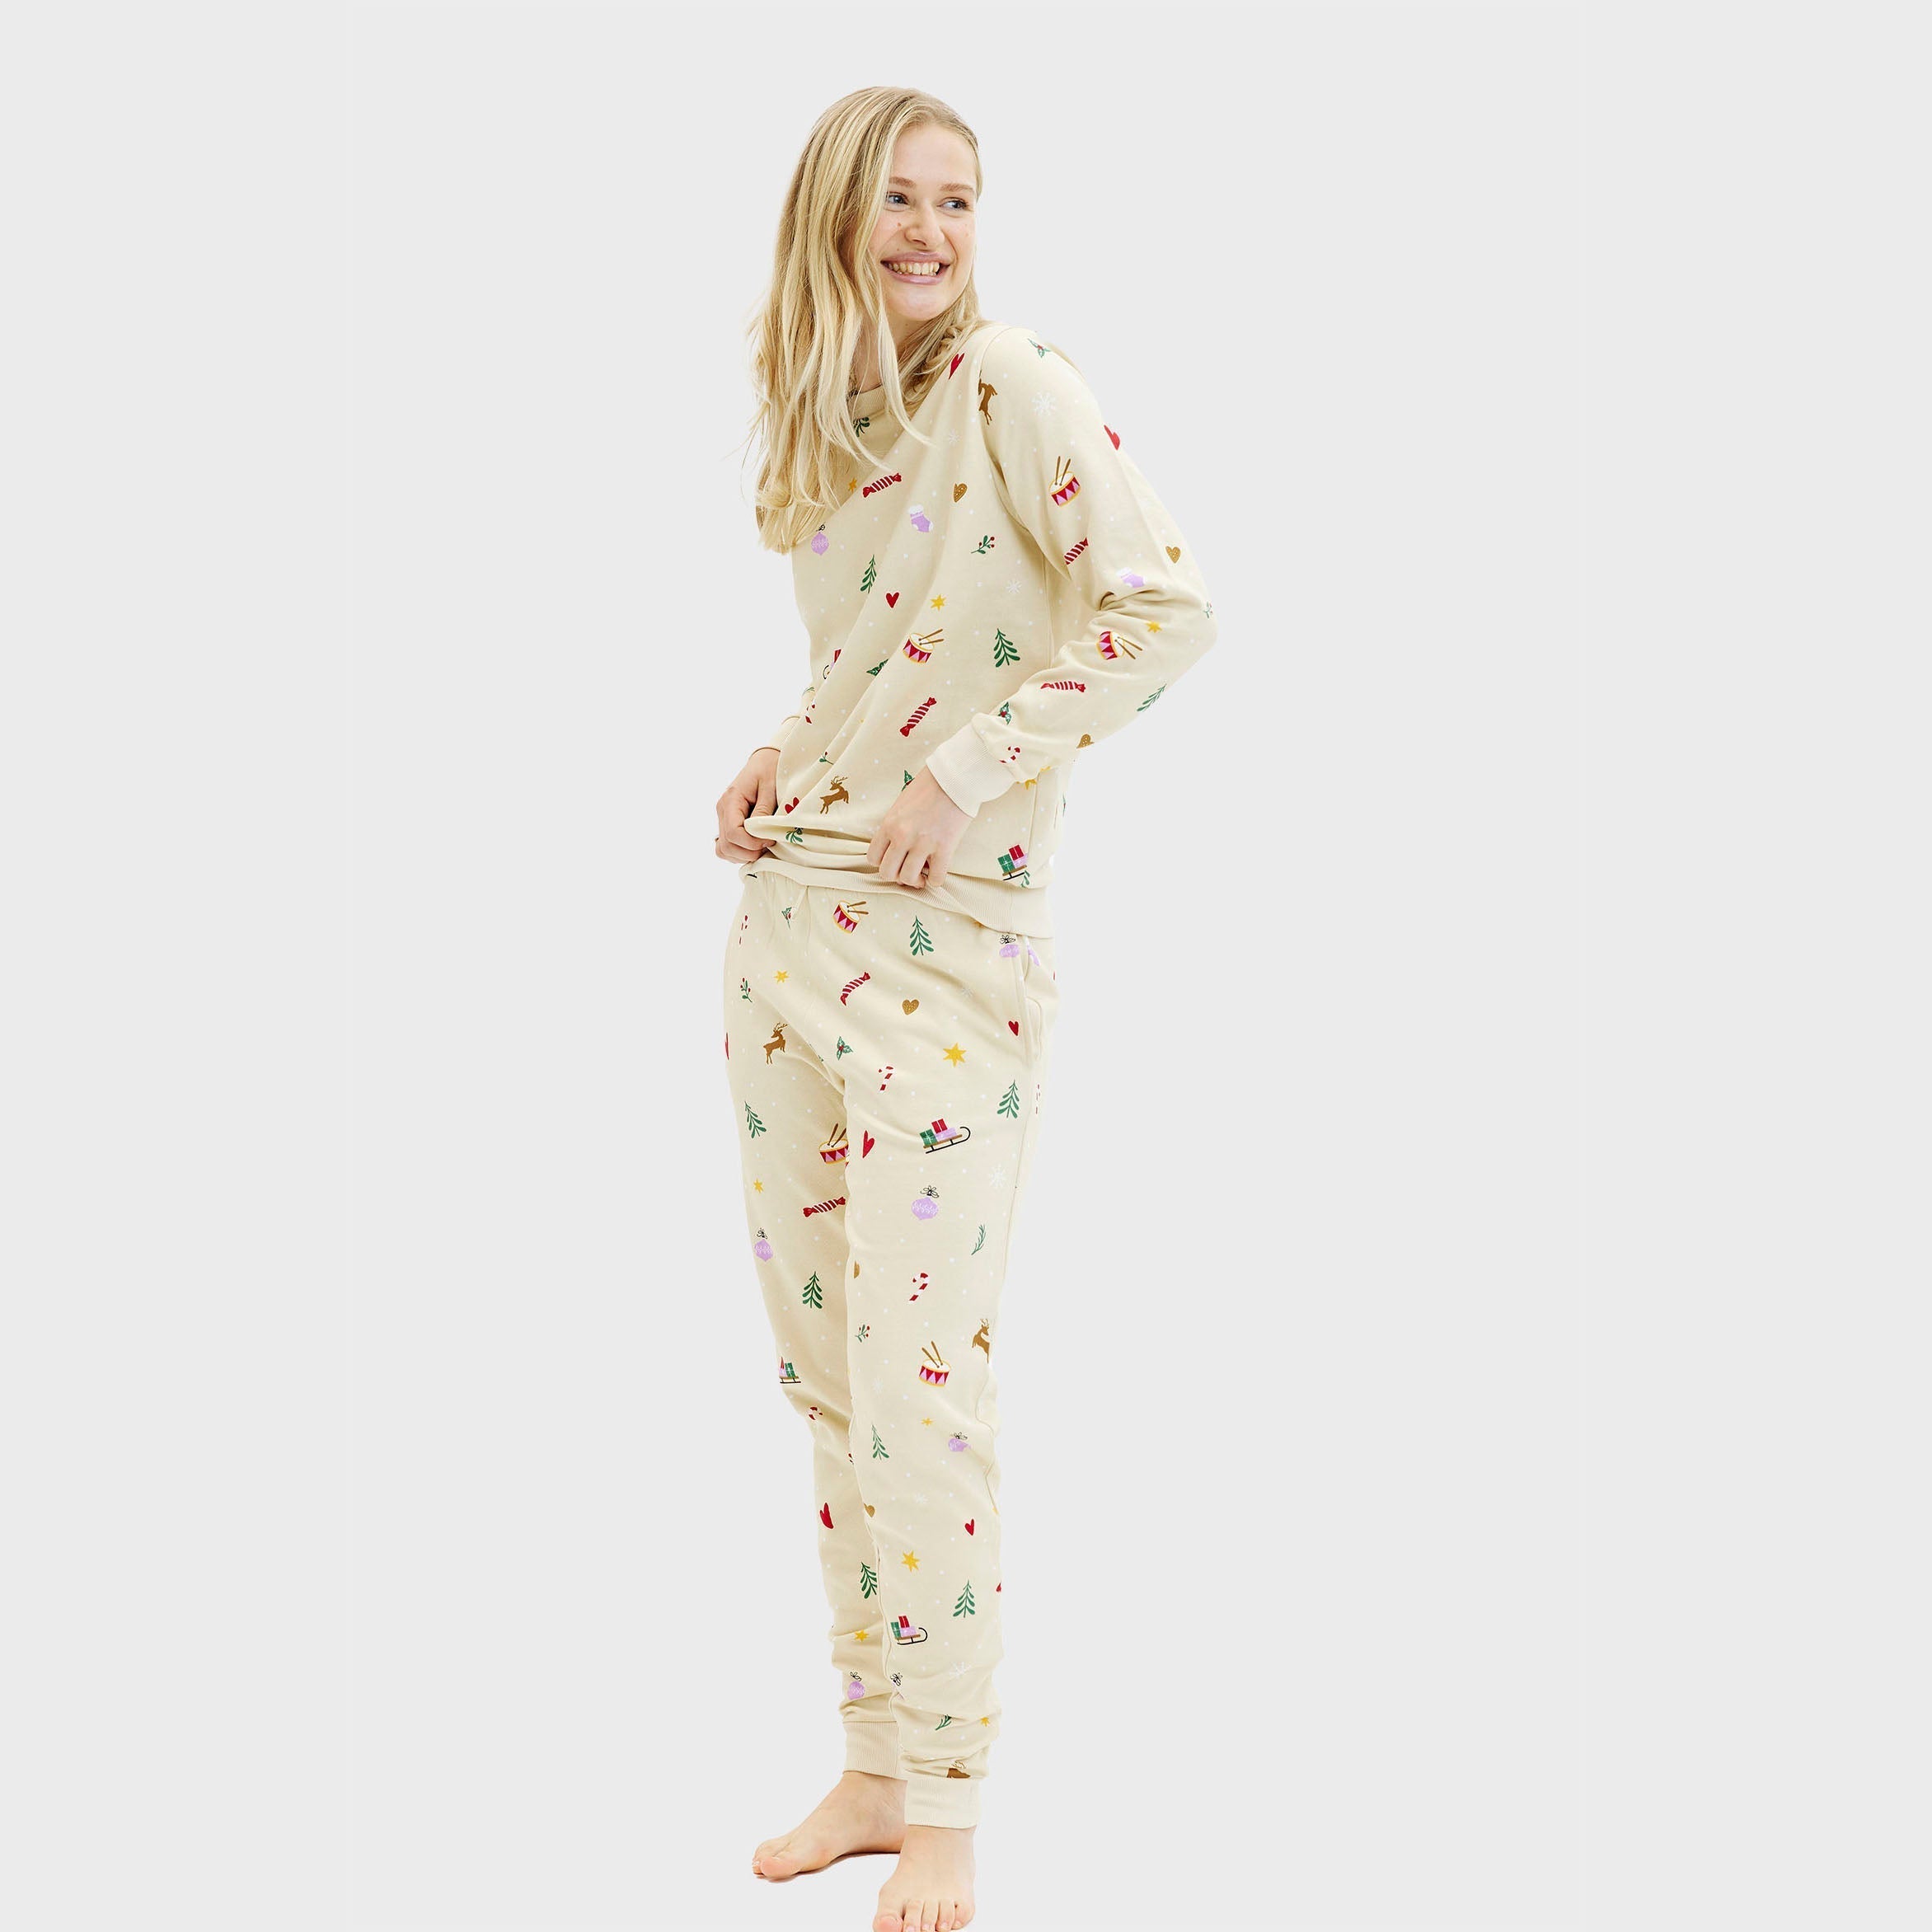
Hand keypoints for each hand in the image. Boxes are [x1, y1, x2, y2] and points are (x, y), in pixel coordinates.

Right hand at [716, 747, 778, 862]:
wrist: (764, 761)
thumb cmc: (769, 770)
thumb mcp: (770, 787)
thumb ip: (764, 810)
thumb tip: (760, 833)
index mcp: (731, 800)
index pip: (733, 833)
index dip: (751, 843)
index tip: (769, 840)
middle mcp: (723, 810)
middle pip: (727, 845)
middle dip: (748, 852)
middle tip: (768, 845)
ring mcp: (723, 817)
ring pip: (723, 850)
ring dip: (743, 855)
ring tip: (762, 847)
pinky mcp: (727, 823)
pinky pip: (726, 846)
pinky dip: (739, 853)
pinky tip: (754, 846)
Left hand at [868, 768, 971, 889]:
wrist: (955, 778)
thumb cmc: (929, 787)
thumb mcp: (901, 805)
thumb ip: (895, 827)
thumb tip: (897, 849)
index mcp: (889, 824)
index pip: (873, 857)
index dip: (883, 863)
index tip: (894, 861)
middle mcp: (902, 836)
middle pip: (887, 873)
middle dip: (897, 876)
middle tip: (908, 871)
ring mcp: (923, 843)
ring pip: (909, 879)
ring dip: (915, 881)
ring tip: (922, 875)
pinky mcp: (944, 847)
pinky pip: (936, 878)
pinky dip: (935, 881)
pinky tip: (937, 874)